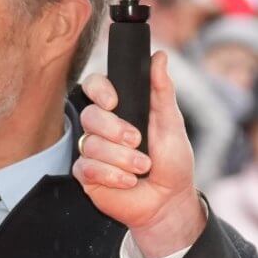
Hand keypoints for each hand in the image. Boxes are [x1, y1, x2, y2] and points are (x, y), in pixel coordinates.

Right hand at [75, 51, 204, 257]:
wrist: (168, 201)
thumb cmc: (172, 162)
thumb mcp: (171, 124)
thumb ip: (162, 90)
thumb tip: (160, 56)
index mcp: (120, 110)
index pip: (94, 86)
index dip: (99, 90)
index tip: (114, 102)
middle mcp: (101, 127)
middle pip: (90, 116)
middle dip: (115, 131)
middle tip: (138, 142)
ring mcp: (91, 149)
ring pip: (91, 144)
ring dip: (120, 159)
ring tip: (142, 168)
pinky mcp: (85, 173)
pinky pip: (87, 167)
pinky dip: (111, 175)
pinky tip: (127, 182)